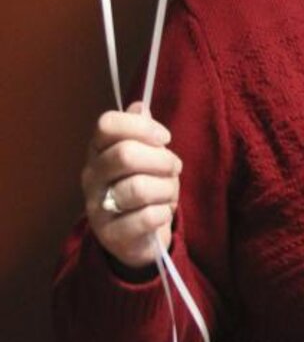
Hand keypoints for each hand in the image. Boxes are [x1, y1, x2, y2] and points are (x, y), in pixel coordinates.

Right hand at [81, 102, 181, 269]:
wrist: (136, 235)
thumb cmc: (143, 185)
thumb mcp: (144, 154)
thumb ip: (140, 130)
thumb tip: (139, 106)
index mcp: (98, 151)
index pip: (107, 124)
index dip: (142, 127)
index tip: (164, 138)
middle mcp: (91, 177)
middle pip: (125, 154)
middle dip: (162, 160)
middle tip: (174, 168)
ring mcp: (97, 207)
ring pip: (138, 188)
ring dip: (166, 189)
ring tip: (169, 193)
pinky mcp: (111, 235)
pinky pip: (146, 218)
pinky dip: (163, 213)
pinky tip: (162, 213)